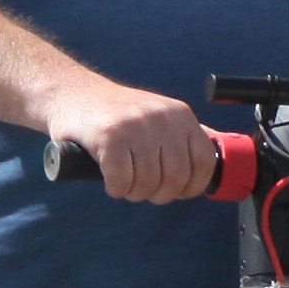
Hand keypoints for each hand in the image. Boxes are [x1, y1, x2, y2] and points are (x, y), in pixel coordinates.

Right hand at [38, 74, 217, 203]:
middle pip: (175, 179)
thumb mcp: (159, 115)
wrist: (71, 93)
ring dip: (134, 193)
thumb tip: (216, 160)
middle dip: (159, 194)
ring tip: (126, 182)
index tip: (178, 192)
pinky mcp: (108, 136)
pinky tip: (111, 181)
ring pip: (147, 184)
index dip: (192, 186)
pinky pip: (121, 182)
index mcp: (181, 115)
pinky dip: (116, 189)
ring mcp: (135, 126)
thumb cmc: (117, 113)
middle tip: (143, 189)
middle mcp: (162, 118)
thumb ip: (184, 136)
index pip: (204, 162)